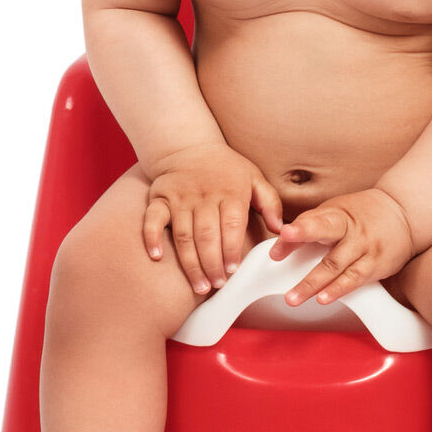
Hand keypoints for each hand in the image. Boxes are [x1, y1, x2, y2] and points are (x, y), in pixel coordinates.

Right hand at [143, 143, 282, 295]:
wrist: (189, 145)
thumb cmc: (227, 169)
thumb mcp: (255, 178)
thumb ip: (270, 202)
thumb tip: (280, 229)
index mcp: (230, 192)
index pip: (231, 226)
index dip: (232, 250)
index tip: (233, 270)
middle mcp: (204, 196)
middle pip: (207, 235)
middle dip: (212, 264)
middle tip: (217, 284)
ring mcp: (179, 198)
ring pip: (183, 235)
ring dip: (190, 263)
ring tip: (200, 285)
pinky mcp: (160, 199)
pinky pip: (152, 219)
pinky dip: (151, 238)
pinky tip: (156, 257)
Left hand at [267, 187, 414, 306]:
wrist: (404, 212)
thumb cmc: (362, 213)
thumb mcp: (335, 211)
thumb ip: (307, 226)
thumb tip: (277, 247)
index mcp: (339, 215)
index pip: (318, 220)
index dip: (301, 227)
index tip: (285, 232)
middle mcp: (353, 231)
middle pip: (328, 239)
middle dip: (303, 246)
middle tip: (278, 260)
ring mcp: (365, 248)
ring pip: (338, 267)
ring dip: (314, 283)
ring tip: (294, 297)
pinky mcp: (376, 266)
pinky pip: (354, 280)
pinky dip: (338, 290)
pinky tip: (324, 299)